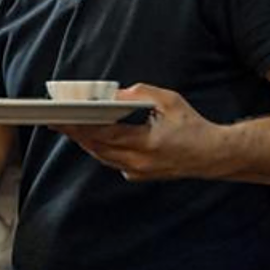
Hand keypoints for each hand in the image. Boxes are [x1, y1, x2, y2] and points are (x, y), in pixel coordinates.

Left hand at [55, 84, 223, 180]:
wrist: (213, 155)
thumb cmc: (194, 126)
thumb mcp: (169, 101)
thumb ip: (140, 94)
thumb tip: (112, 95)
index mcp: (147, 144)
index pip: (105, 134)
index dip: (81, 125)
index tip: (63, 117)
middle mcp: (139, 162)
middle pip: (97, 147)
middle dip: (76, 133)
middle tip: (56, 120)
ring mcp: (138, 172)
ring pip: (102, 156)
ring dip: (85, 141)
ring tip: (67, 126)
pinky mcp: (138, 175)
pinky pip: (112, 161)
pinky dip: (100, 149)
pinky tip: (90, 137)